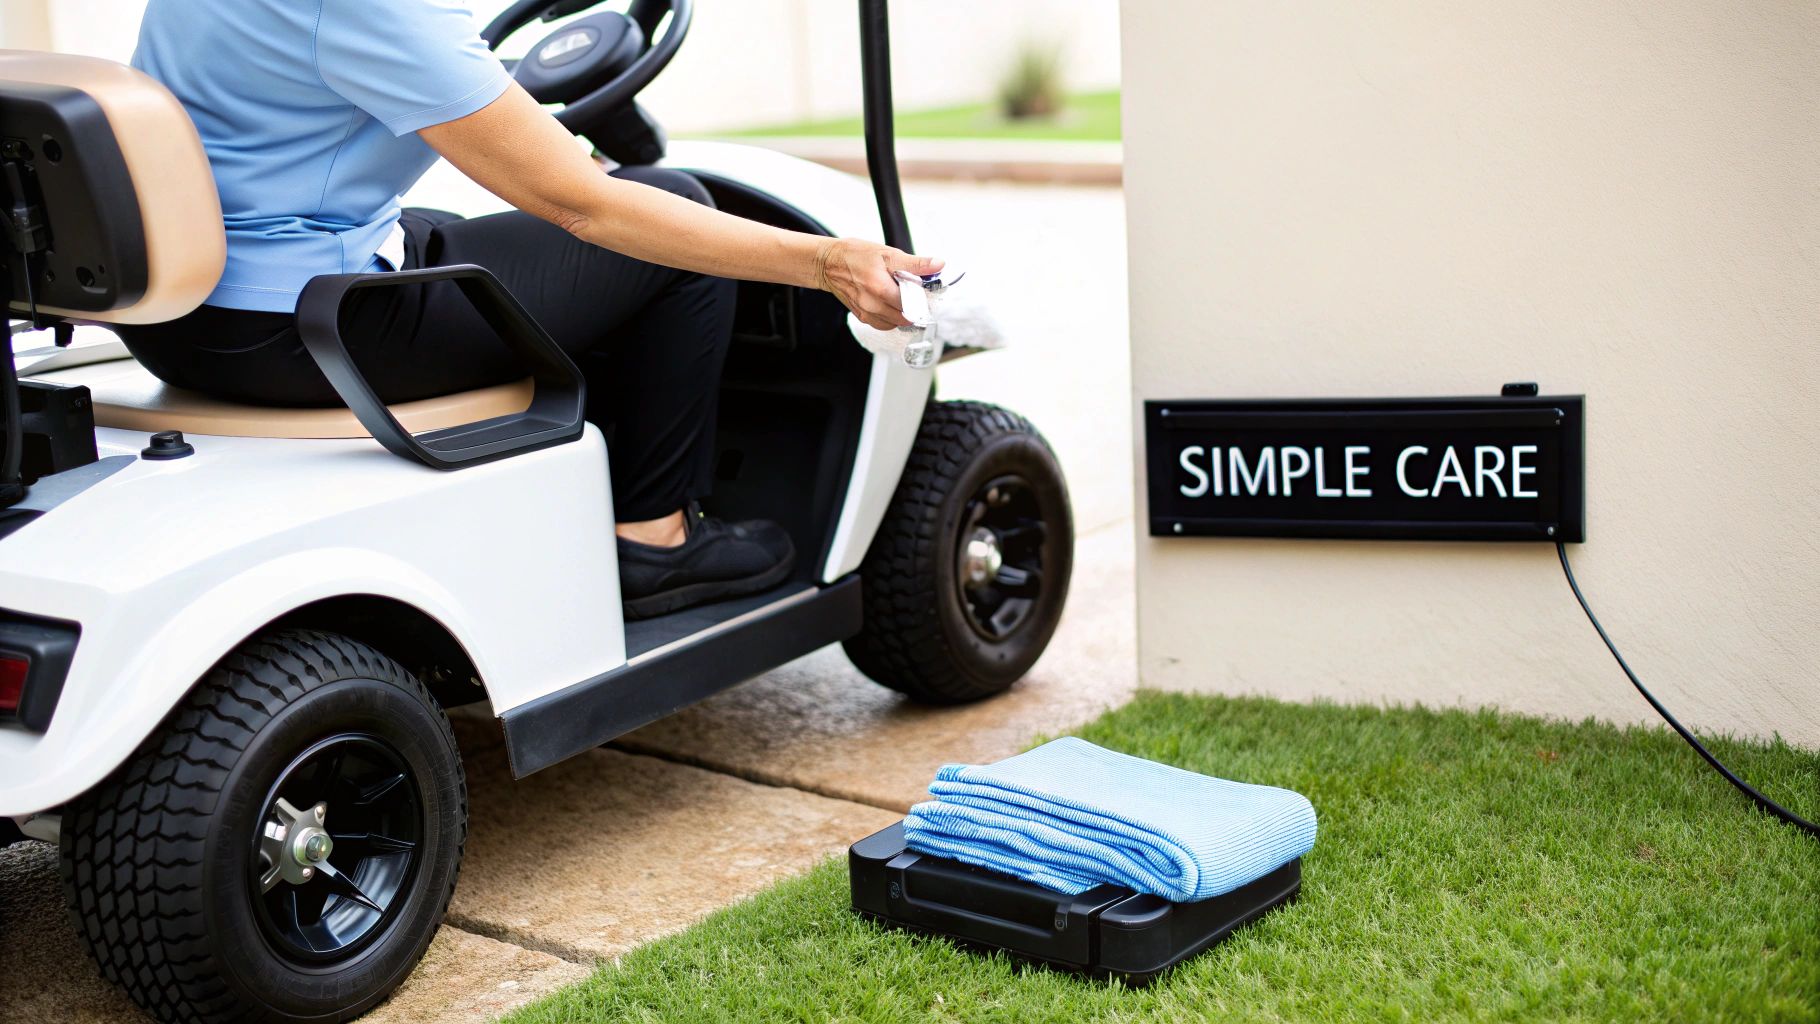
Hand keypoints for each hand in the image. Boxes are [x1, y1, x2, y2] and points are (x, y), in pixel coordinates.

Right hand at [813, 238, 943, 330]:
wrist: (828, 263)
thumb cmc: (854, 254)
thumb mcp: (888, 253)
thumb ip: (915, 263)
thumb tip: (938, 264)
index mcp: (880, 287)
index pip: (913, 303)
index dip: (922, 297)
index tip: (922, 289)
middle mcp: (872, 304)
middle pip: (906, 316)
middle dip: (913, 305)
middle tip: (912, 291)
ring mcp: (866, 312)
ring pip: (896, 323)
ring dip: (903, 312)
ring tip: (899, 296)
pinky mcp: (862, 317)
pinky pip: (884, 324)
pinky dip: (891, 317)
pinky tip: (889, 303)